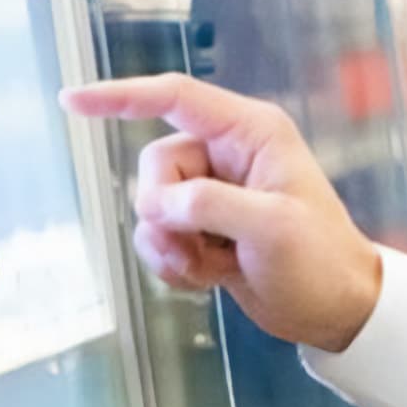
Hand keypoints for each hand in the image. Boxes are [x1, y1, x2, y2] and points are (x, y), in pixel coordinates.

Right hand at [60, 74, 382, 352]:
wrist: (335, 310)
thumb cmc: (319, 261)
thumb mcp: (271, 228)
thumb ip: (211, 205)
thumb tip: (159, 203)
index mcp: (251, 132)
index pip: (174, 97)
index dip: (119, 96)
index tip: (70, 100)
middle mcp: (228, 153)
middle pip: (156, 166)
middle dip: (163, 211)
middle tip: (196, 244)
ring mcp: (214, 192)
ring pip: (152, 206)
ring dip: (171, 245)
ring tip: (212, 266)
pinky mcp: (205, 228)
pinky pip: (158, 237)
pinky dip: (174, 263)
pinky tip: (209, 278)